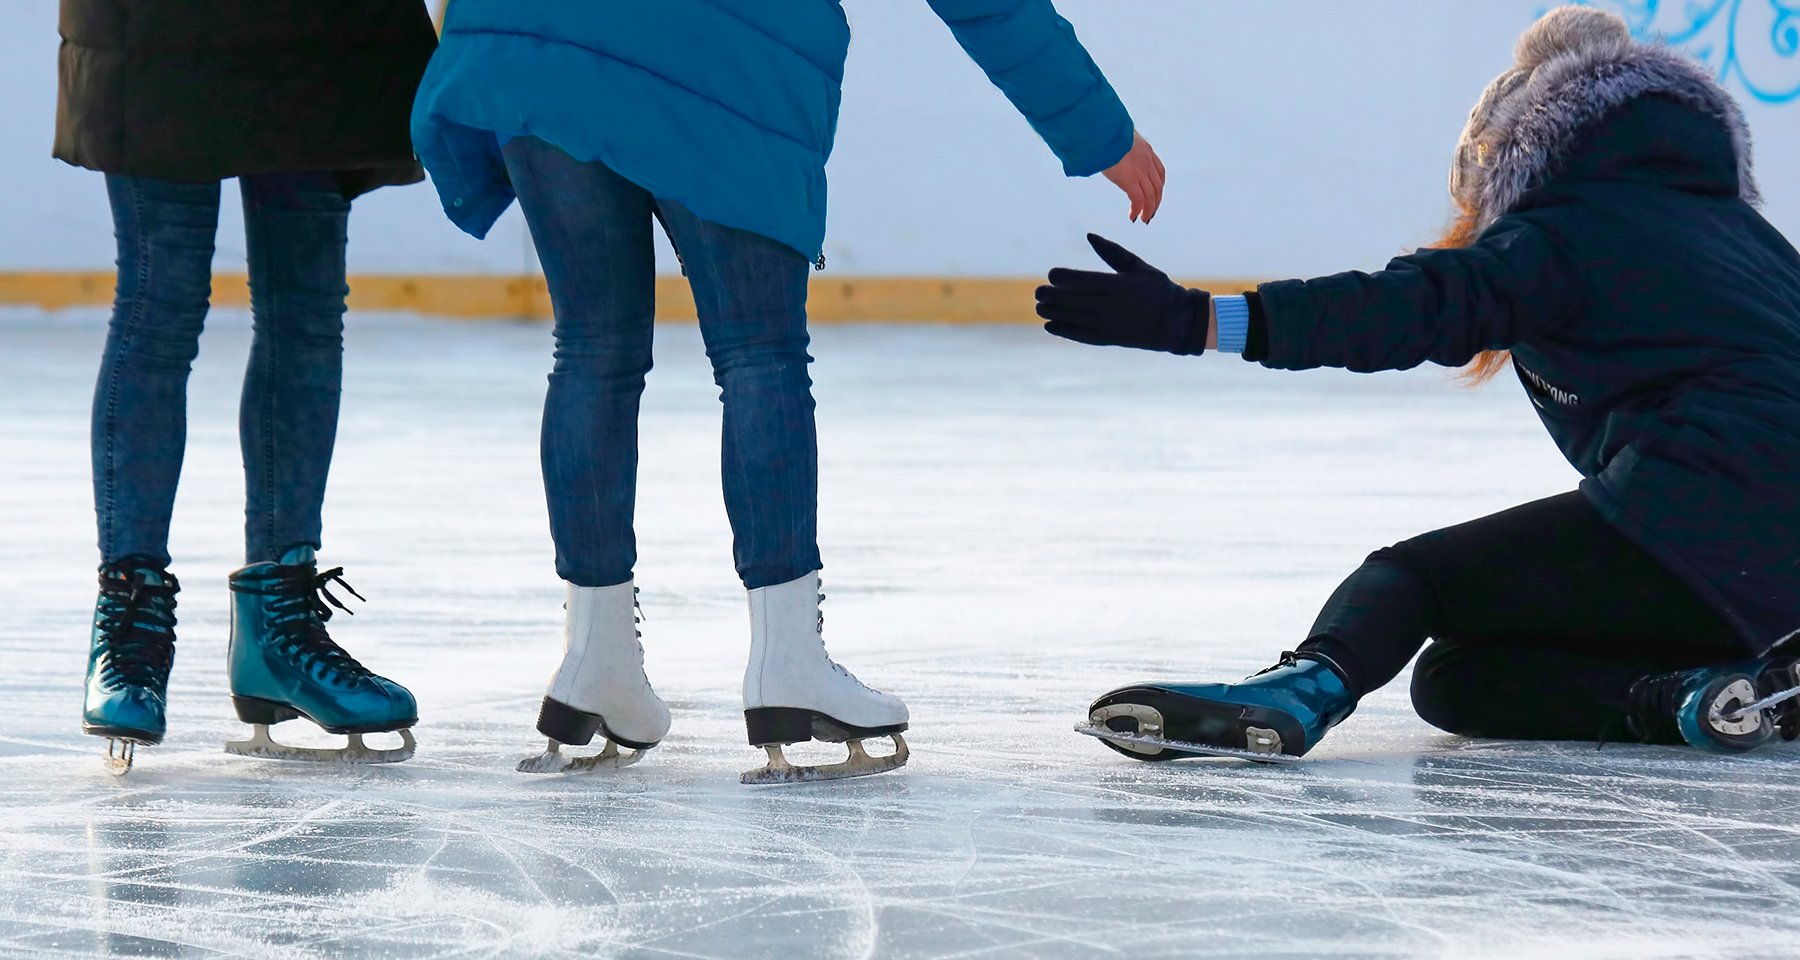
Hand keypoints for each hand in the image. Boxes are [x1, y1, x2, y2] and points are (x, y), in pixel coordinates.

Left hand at [1036, 234, 1210, 354]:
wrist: (1176, 322)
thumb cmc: (1158, 289)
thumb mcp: (1138, 267)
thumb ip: (1112, 252)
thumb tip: (1090, 236)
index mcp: (1117, 285)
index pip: (1081, 280)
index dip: (1062, 277)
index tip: (1051, 274)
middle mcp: (1110, 305)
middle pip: (1072, 300)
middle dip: (1051, 295)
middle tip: (1038, 292)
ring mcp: (1109, 324)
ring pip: (1073, 318)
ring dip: (1053, 313)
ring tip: (1040, 307)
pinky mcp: (1109, 339)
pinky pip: (1081, 335)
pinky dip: (1064, 330)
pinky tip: (1050, 325)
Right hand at [1102, 132, 1165, 222]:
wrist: (1104, 133)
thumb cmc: (1105, 133)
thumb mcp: (1119, 138)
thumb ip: (1120, 146)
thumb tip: (1109, 149)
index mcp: (1146, 150)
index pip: (1159, 171)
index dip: (1159, 185)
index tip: (1156, 194)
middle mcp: (1147, 162)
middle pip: (1158, 186)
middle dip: (1156, 202)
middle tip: (1151, 212)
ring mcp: (1140, 172)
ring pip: (1151, 196)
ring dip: (1148, 209)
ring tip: (1144, 219)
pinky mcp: (1131, 180)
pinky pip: (1138, 200)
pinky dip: (1137, 210)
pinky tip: (1133, 216)